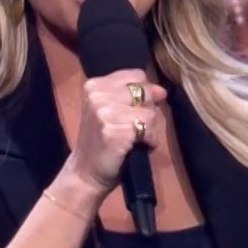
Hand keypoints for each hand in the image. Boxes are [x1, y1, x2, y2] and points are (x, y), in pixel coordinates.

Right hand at [65, 70, 167, 191]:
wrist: (86, 172)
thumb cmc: (101, 141)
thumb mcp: (113, 111)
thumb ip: (135, 96)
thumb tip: (161, 90)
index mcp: (95, 85)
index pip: (136, 75)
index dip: (143, 93)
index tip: (136, 110)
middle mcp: (97, 95)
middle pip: (144, 91)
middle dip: (148, 110)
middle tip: (136, 127)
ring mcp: (104, 113)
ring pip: (149, 111)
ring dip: (150, 128)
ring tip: (138, 138)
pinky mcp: (113, 131)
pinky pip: (147, 128)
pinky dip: (149, 139)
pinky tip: (139, 146)